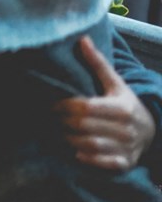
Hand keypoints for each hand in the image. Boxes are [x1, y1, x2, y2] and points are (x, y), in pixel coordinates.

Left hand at [54, 36, 156, 170]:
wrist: (151, 130)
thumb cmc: (125, 103)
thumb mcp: (115, 84)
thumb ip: (97, 64)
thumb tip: (82, 39)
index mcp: (122, 108)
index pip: (85, 107)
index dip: (64, 106)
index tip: (52, 105)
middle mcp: (126, 129)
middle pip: (83, 126)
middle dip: (62, 122)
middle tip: (51, 118)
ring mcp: (126, 148)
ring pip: (88, 144)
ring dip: (68, 138)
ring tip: (58, 131)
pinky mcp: (125, 163)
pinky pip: (101, 162)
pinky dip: (85, 157)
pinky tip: (74, 149)